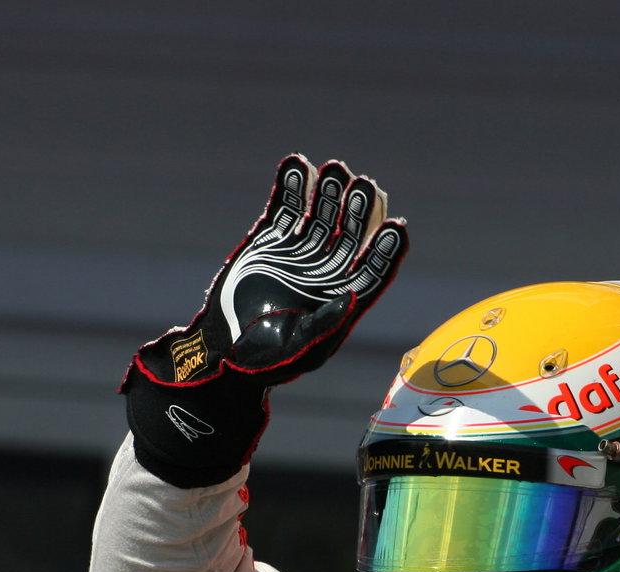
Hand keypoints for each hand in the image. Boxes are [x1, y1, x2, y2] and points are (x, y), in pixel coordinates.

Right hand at [121, 154, 407, 486]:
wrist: (224, 348)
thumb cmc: (267, 359)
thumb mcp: (301, 348)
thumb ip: (326, 324)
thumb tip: (353, 298)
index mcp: (344, 299)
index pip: (373, 269)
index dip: (386, 249)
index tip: (396, 228)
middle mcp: (327, 271)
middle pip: (352, 234)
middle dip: (359, 210)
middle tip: (364, 186)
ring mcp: (301, 251)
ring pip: (322, 215)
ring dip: (329, 192)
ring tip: (335, 169)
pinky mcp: (272, 239)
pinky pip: (285, 208)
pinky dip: (291, 187)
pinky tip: (297, 165)